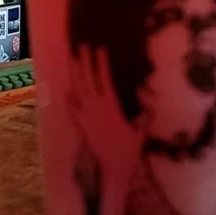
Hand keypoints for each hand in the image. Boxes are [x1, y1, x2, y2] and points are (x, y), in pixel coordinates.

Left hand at [69, 47, 142, 182]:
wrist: (113, 168)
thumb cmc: (129, 150)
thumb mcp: (141, 130)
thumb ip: (145, 114)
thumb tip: (148, 98)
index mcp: (111, 105)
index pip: (104, 79)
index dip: (101, 63)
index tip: (100, 48)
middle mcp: (95, 108)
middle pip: (87, 79)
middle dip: (85, 62)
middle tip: (82, 46)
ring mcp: (85, 116)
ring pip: (77, 90)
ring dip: (74, 74)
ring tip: (72, 59)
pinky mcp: (80, 126)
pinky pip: (71, 109)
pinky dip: (69, 98)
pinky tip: (67, 90)